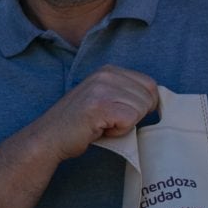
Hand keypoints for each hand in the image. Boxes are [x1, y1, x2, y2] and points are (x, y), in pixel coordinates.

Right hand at [38, 65, 157, 160]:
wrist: (49, 137)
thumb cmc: (79, 124)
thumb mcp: (104, 97)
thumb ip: (126, 93)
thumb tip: (158, 101)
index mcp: (108, 70)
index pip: (149, 84)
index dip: (142, 105)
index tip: (117, 114)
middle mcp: (105, 74)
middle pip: (148, 97)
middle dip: (133, 116)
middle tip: (107, 120)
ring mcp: (101, 88)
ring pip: (141, 109)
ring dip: (125, 124)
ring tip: (101, 124)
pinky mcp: (100, 105)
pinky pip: (130, 120)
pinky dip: (119, 131)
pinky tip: (99, 129)